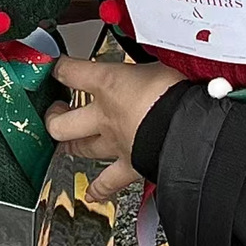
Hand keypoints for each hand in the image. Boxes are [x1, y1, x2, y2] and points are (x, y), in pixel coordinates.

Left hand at [45, 56, 185, 201]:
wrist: (191, 129)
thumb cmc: (177, 93)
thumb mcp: (161, 62)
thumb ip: (150, 62)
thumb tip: (160, 52)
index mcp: (109, 83)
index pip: (70, 72)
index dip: (60, 68)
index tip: (58, 67)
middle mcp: (104, 116)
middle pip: (60, 122)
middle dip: (54, 117)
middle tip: (56, 111)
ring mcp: (114, 143)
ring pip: (80, 148)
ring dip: (72, 145)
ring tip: (67, 142)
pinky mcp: (130, 165)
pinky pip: (108, 182)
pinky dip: (99, 189)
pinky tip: (91, 193)